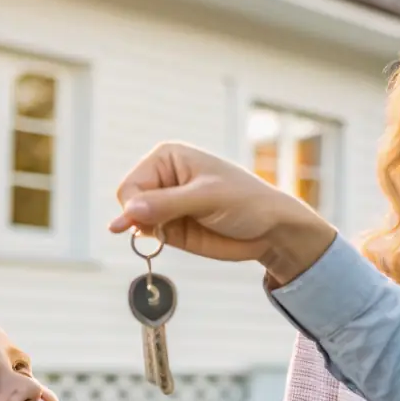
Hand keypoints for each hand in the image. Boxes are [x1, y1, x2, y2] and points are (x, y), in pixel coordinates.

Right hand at [110, 142, 336, 283]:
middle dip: (140, 218)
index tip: (148, 222)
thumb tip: (129, 211)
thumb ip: (167, 204)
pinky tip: (168, 240)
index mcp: (168, 158)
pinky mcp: (171, 227)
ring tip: (175, 230)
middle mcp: (162, 178)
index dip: (134, 207)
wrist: (271, 229)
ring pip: (134, 221)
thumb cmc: (246, 202)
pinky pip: (147, 236)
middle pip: (128, 202)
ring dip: (146, 231)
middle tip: (163, 228)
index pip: (131, 185)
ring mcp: (166, 204)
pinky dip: (152, 242)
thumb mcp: (208, 198)